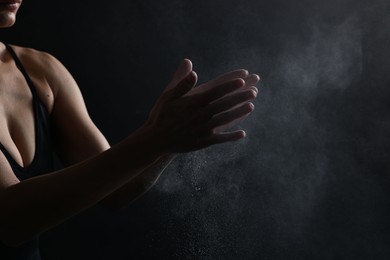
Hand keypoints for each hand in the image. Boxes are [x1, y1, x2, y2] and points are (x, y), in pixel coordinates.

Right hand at [144, 59, 259, 153]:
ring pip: (225, 120)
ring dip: (239, 113)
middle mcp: (200, 115)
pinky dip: (231, 136)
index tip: (242, 79)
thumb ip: (181, 82)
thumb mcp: (167, 95)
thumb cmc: (161, 115)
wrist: (155, 140)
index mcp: (192, 103)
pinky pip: (220, 139)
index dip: (229, 85)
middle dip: (239, 97)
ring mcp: (202, 130)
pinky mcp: (203, 142)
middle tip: (254, 91)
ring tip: (251, 106)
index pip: (215, 91)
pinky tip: (242, 133)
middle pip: (224, 104)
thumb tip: (192, 66)